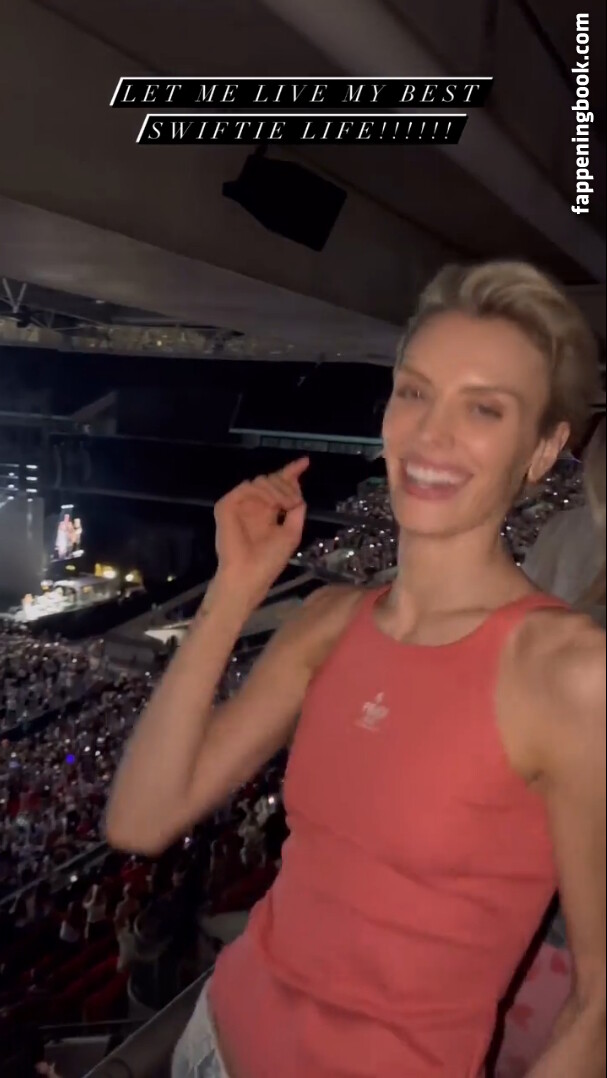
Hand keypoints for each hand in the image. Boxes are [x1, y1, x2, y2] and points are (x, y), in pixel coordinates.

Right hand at [213, 458, 308, 603]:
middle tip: (292, 503)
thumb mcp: (292, 533)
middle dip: (287, 486)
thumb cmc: (269, 560)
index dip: (291, 472)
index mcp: (267, 511)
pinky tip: (272, 505)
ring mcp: (239, 504)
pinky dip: (262, 492)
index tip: (305, 461)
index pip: (278, 486)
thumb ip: (296, 510)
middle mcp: (253, 505)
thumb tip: (298, 492)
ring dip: (277, 490)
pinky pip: (246, 487)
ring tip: (284, 506)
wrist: (249, 574)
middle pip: (272, 479)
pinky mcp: (226, 506)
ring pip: (260, 480)